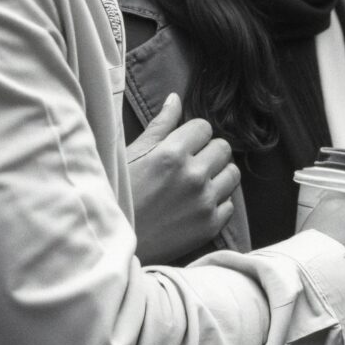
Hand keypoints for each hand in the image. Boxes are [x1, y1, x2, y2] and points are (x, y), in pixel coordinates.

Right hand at [125, 94, 237, 263]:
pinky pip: (229, 204)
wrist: (112, 245)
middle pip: (223, 148)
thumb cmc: (116, 197)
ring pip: (232, 174)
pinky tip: (193, 206)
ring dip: (217, 176)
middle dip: (207, 152)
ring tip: (193, 185)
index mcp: (172, 154)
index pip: (204, 127)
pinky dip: (215, 203)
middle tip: (188, 165)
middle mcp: (193, 176)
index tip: (181, 146)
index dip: (192, 135)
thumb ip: (159, 126)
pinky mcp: (210, 226)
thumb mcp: (131, 156)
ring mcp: (204, 202)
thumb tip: (175, 98)